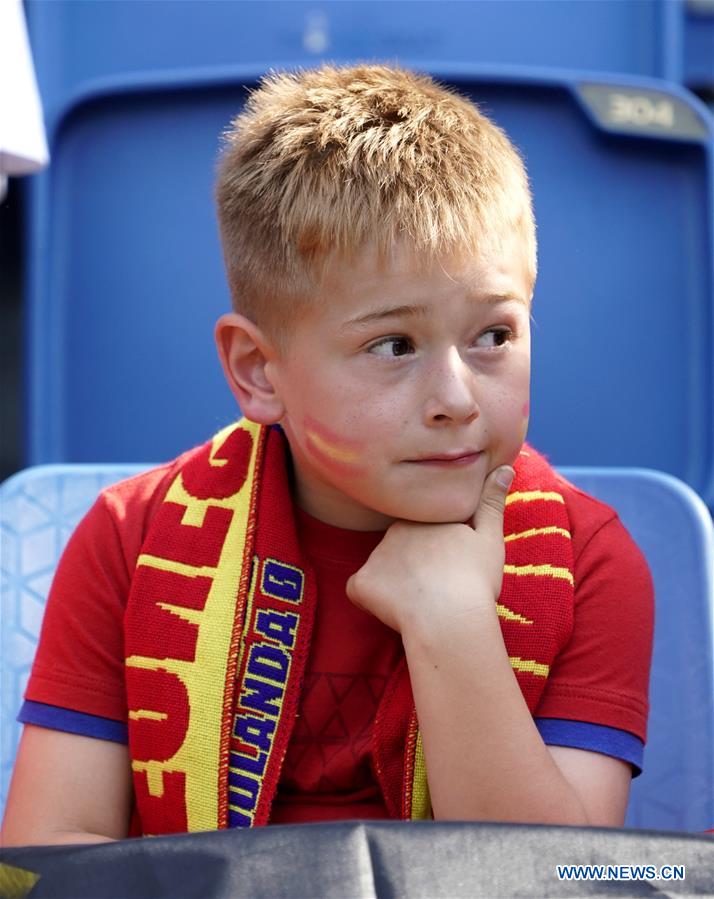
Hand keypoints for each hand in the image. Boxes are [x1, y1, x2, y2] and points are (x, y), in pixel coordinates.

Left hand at [345, 466, 514, 634]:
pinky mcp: (360, 582)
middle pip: (399, 547)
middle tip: (436, 586)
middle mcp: (393, 528)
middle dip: (412, 564)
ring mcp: (374, 554)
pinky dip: (372, 600)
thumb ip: (491, 502)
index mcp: (423, 516)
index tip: (449, 569)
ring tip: (420, 602)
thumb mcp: (490, 538)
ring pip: (381, 568)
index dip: (435, 551)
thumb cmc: (474, 579)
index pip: (421, 530)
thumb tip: (506, 467)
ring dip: (393, 582)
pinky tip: (395, 611)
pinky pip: (360, 590)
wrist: (450, 618)